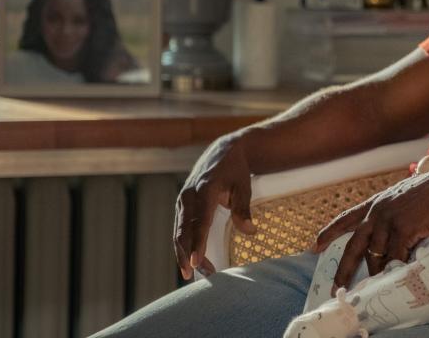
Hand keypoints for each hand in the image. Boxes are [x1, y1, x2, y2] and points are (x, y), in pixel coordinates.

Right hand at [173, 133, 257, 279]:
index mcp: (204, 190)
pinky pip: (180, 228)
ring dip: (184, 253)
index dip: (198, 244)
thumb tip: (250, 232)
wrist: (223, 152)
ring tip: (194, 274)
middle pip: (183, 231)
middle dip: (188, 255)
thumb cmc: (236, 171)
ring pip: (178, 232)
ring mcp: (183, 200)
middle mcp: (189, 196)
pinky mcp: (182, 205)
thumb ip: (244, 208)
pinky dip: (183, 245)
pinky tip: (190, 260)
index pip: (199, 223)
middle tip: (198, 275)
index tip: (197, 263)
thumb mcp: (244, 186)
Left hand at [312, 159, 428, 289]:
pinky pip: (395, 258)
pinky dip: (396, 269)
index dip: (330, 232)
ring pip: (375, 255)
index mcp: (376, 202)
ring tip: (378, 285)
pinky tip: (399, 275)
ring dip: (377, 272)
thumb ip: (391, 213)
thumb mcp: (403, 197)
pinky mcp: (404, 229)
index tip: (315, 245)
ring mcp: (390, 220)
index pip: (346, 218)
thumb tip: (388, 238)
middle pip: (354, 245)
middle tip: (336, 287)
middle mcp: (378, 211)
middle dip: (344, 269)